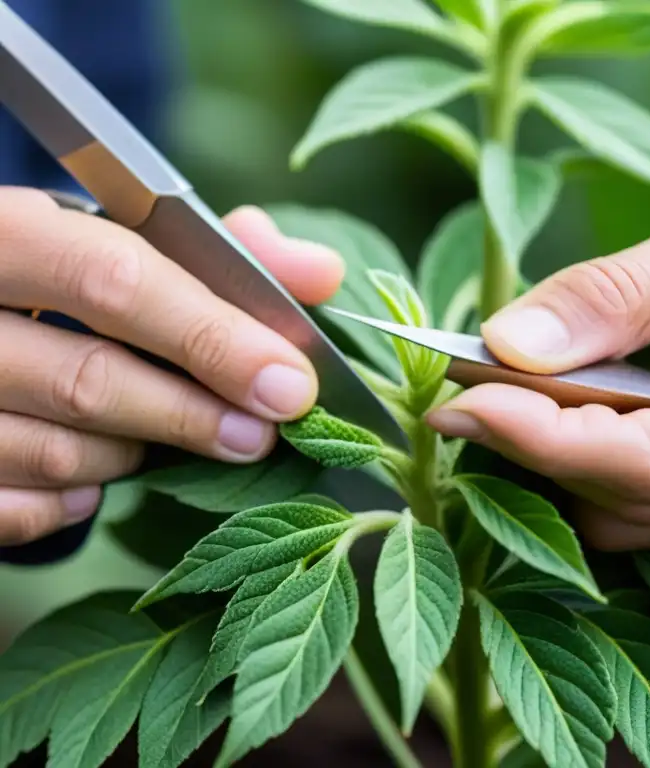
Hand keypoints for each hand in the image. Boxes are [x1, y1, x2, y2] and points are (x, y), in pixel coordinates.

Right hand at [0, 187, 342, 544]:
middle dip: (190, 415)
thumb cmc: (51, 273)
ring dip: (132, 453)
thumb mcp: (118, 237)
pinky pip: (10, 510)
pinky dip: (65, 504)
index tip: (290, 385)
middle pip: (86, 379)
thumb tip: (322, 273)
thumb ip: (223, 250)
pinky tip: (91, 481)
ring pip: (51, 451)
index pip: (111, 281)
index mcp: (3, 229)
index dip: (212, 338)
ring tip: (167, 436)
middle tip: (258, 436)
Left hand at [427, 210, 649, 568]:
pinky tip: (582, 441)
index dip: (555, 440)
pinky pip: (646, 540)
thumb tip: (510, 346)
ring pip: (628, 529)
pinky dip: (597, 489)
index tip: (462, 402)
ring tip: (527, 406)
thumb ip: (618, 292)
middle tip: (470, 392)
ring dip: (564, 468)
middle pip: (636, 503)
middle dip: (542, 445)